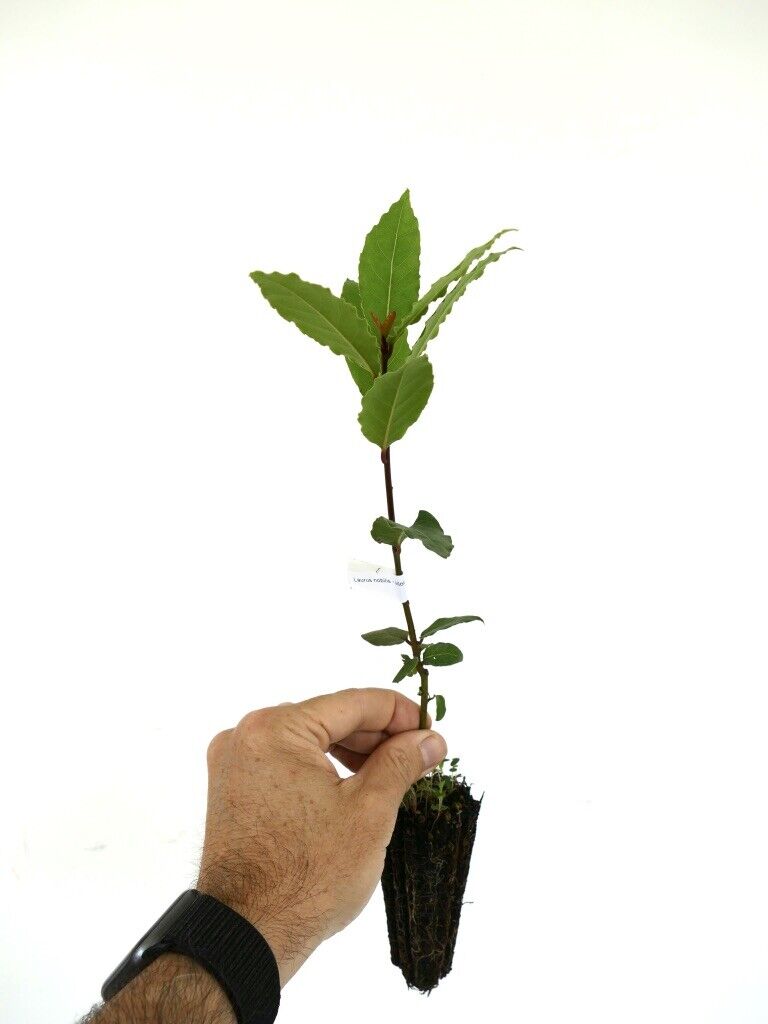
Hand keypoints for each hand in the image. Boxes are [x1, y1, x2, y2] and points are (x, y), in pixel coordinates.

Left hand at [197, 687, 446, 985]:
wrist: (247, 935)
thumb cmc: (306, 878)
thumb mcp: (368, 812)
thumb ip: (400, 763)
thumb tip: (429, 740)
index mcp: (275, 728)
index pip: (353, 703)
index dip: (400, 714)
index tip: (432, 731)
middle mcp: (246, 735)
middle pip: (328, 718)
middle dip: (377, 736)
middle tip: (420, 755)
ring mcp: (234, 762)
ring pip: (308, 740)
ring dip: (351, 753)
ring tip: (392, 774)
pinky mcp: (232, 789)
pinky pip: (287, 762)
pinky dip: (321, 769)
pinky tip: (353, 787)